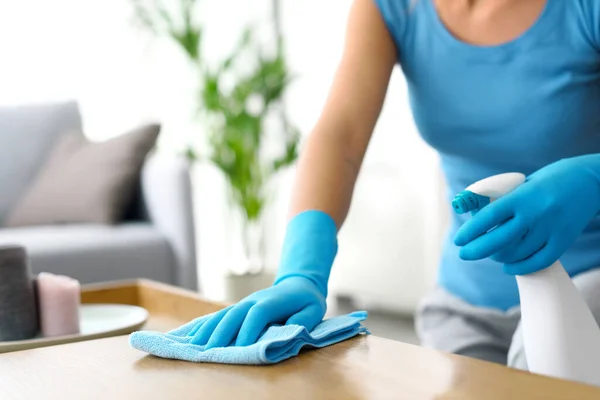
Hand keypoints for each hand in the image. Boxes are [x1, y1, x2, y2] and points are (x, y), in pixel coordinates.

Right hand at [195, 210, 337, 348]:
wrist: (297, 284)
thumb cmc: (306, 301)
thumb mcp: (313, 309)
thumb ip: (302, 321)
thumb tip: (289, 331)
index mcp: (271, 302)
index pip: (257, 315)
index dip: (248, 330)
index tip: (242, 348)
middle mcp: (253, 301)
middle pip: (233, 316)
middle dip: (221, 334)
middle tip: (209, 352)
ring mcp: (243, 303)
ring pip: (222, 316)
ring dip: (207, 330)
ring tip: (194, 346)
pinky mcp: (238, 309)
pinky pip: (217, 316)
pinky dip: (204, 325)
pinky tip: (191, 335)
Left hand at [454, 156, 599, 274]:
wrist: (590, 180)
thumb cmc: (550, 179)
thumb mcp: (524, 184)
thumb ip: (505, 200)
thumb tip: (477, 217)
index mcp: (521, 196)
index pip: (488, 217)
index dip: (470, 231)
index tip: (458, 240)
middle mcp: (534, 213)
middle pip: (498, 240)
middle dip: (476, 250)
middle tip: (464, 254)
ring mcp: (550, 228)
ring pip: (516, 253)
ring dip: (498, 257)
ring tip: (491, 255)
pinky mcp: (563, 240)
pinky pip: (538, 261)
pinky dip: (520, 267)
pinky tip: (508, 266)